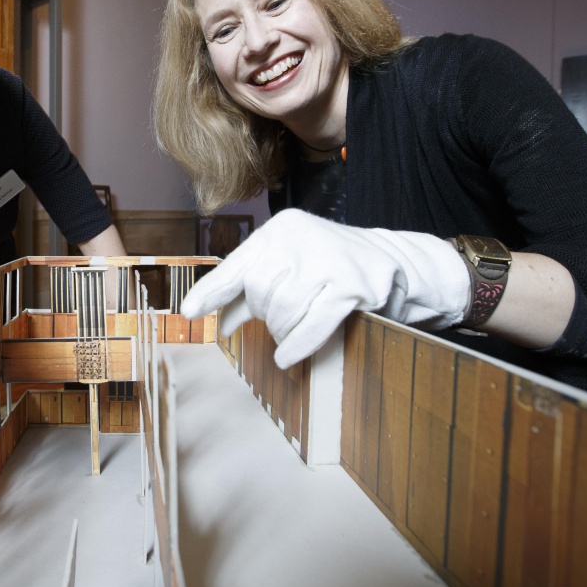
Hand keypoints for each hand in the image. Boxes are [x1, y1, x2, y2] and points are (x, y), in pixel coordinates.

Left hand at [180, 209, 469, 368]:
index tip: (187, 314)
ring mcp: (327, 260)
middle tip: (277, 324)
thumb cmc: (333, 269)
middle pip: (259, 294)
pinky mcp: (352, 285)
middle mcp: (300, 237)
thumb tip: (218, 320)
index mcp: (281, 230)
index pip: (236, 266)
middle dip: (263, 317)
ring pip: (282, 312)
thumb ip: (254, 290)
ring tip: (291, 335)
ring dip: (283, 333)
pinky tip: (287, 357)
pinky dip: (296, 344)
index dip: (211, 292)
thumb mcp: (291, 268)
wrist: (398, 263)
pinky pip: (312, 324)